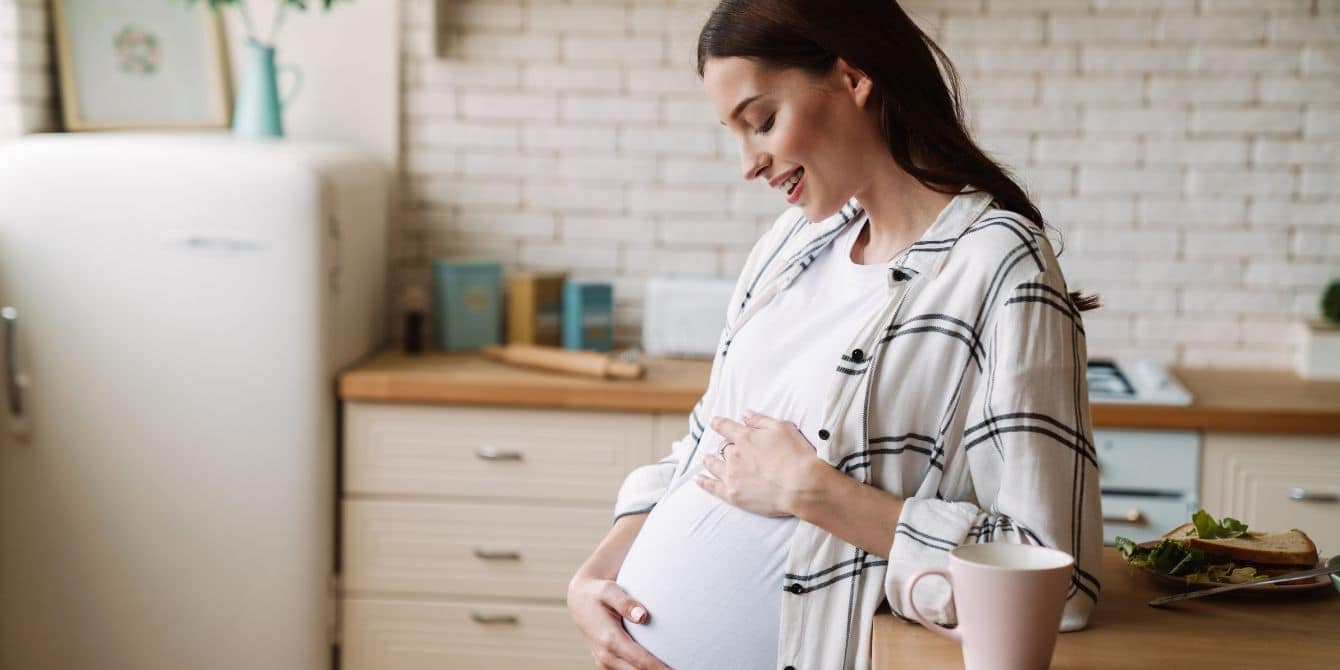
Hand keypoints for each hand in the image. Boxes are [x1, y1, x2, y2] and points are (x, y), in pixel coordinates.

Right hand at [567, 571, 670, 669]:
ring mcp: (605, 663)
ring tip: (671, 667)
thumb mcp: (609, 590)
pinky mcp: (607, 665)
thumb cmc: (598, 593)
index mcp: (609, 639)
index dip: (660, 668)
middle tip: (683, 667)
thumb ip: (625, 602)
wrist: (579, 601)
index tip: (677, 669)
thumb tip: (643, 616)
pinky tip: (658, 666)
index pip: (640, 661)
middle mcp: (605, 656)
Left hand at [698, 410, 821, 516]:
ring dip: (710, 460)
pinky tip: (698, 480)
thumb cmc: (797, 455)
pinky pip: (713, 487)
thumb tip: (745, 414)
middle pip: (723, 448)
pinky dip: (704, 483)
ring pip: (714, 465)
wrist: (802, 485)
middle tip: (724, 447)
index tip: (714, 422)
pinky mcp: (733, 494)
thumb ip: (760, 420)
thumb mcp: (782, 428)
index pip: (726, 427)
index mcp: (745, 437)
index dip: (719, 423)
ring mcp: (732, 475)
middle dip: (724, 446)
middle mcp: (735, 455)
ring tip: (706, 459)